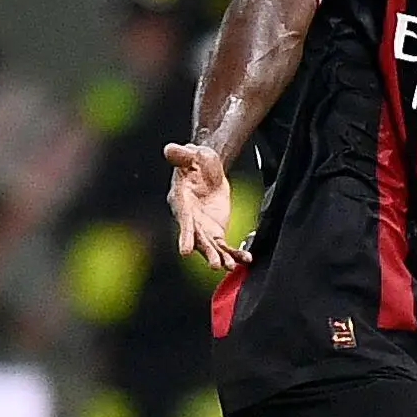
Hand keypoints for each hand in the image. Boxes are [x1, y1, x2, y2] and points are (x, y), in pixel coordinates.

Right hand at [163, 142, 244, 269]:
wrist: (206, 169)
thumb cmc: (195, 160)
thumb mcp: (192, 153)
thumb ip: (182, 154)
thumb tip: (170, 149)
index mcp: (181, 202)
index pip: (183, 222)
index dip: (185, 236)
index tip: (185, 252)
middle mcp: (190, 219)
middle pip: (198, 240)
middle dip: (206, 253)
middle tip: (215, 265)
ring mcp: (202, 227)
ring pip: (211, 247)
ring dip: (220, 258)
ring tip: (230, 267)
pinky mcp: (215, 231)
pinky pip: (224, 246)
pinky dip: (235, 253)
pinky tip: (246, 260)